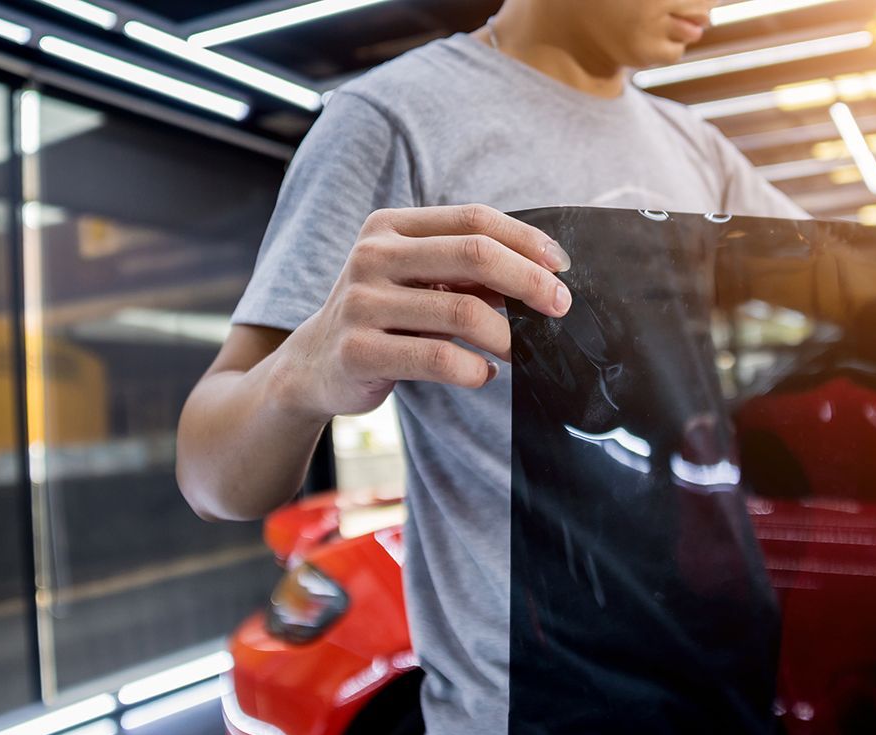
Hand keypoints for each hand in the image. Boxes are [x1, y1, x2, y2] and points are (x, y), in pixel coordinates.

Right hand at [275, 204, 572, 417]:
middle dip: (529, 282)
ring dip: (508, 336)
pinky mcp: (358, 351)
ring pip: (463, 312)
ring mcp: (361, 303)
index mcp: (390, 228)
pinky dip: (475, 369)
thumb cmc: (385, 318)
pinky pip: (438, 358)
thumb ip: (468, 270)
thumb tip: (546, 274)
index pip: (473, 219)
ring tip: (523, 352)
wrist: (314, 365)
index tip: (561, 267)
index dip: (525, 240)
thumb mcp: (419, 281)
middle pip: (474, 255)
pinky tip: (483, 374)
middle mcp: (372, 256)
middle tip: (560, 308)